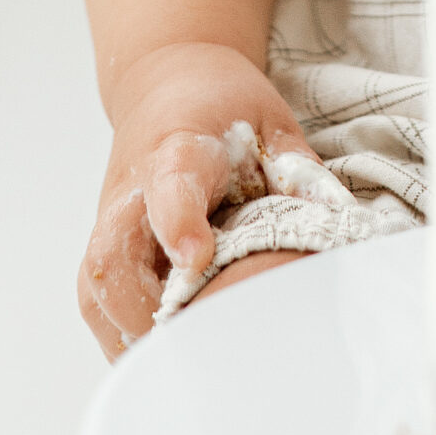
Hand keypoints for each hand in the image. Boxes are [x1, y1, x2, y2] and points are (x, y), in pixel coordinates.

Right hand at [78, 42, 327, 359]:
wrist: (166, 82)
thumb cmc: (223, 107)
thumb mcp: (272, 122)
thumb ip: (300, 173)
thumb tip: (335, 227)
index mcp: (178, 151)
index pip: (170, 188)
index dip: (179, 224)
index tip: (197, 259)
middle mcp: (130, 196)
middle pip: (114, 262)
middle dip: (154, 311)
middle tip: (209, 339)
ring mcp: (107, 228)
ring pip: (100, 296)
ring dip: (143, 334)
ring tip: (195, 353)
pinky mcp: (101, 254)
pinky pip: (100, 312)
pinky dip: (131, 337)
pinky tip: (174, 346)